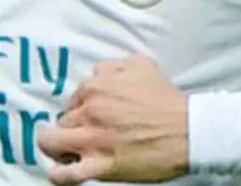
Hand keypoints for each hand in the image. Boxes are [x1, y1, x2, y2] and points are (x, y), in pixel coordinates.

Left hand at [37, 55, 188, 184]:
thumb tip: (100, 71)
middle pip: (63, 119)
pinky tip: (59, 172)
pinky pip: (68, 174)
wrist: (187, 130)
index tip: (86, 115)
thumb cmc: (166, 99)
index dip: (78, 108)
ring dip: (53, 146)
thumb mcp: (141, 66)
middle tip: (80, 133)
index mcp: (97, 86)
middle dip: (69, 126)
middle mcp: (89, 111)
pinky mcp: (101, 166)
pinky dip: (59, 174)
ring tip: (60, 150)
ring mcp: (93, 140)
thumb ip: (115, 66)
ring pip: (53, 142)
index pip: (74, 98)